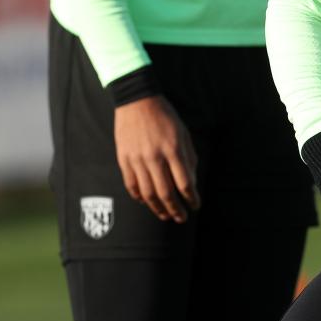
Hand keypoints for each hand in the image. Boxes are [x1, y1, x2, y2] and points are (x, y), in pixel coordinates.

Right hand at [114, 95, 199, 221]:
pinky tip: (147, 202)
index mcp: (174, 149)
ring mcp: (138, 159)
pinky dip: (139, 197)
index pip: (185, 183)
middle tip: (182, 219)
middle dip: (176, 209)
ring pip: (148, 193)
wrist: (137, 101)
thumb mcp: (184, 134)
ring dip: (158, 208)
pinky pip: (132, 185)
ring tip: (165, 215)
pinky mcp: (124, 159)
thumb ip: (189, 158)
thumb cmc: (165, 117)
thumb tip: (191, 183)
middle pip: (166, 193)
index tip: (196, 206)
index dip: (192, 199)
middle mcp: (155, 157)